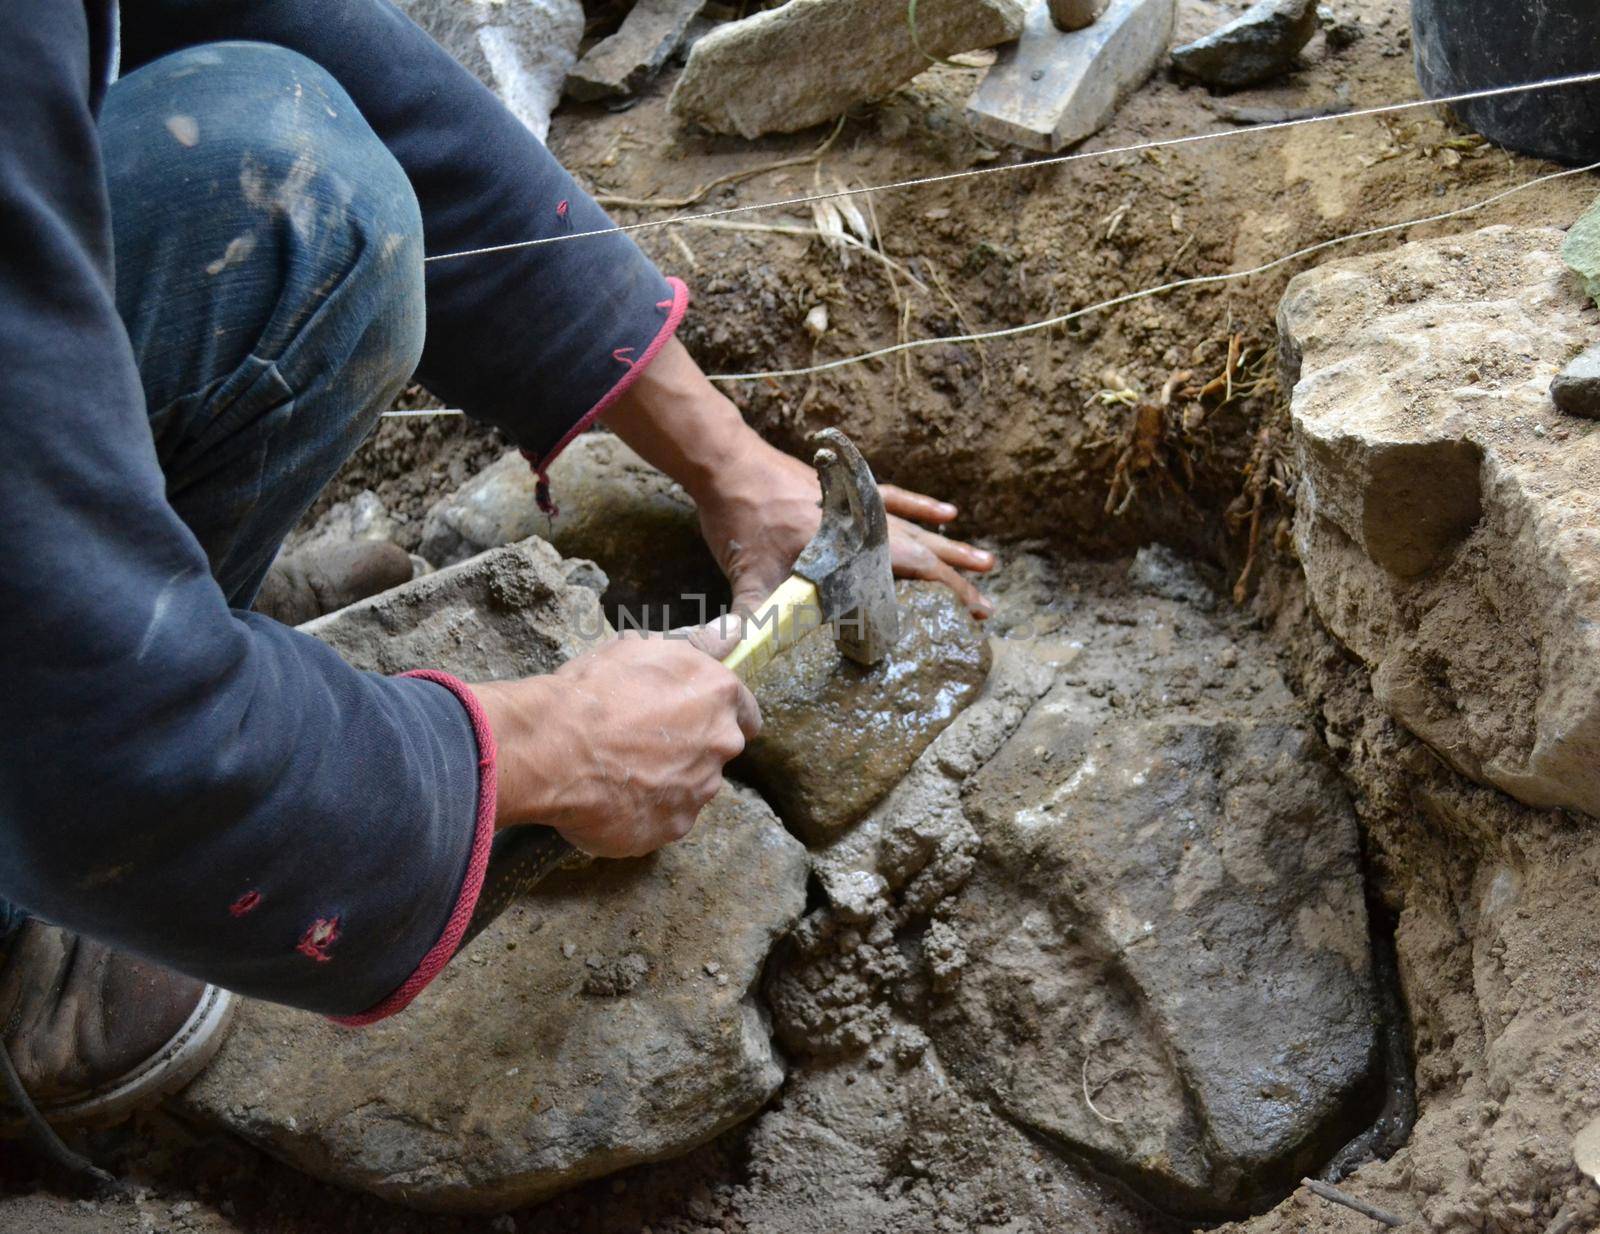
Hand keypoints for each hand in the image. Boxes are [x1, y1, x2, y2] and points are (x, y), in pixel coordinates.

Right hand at [473, 622, 758, 857]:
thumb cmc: (593, 690)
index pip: (746, 712)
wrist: (552, 747)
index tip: (698, 718)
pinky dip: (645, 812)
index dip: (720, 714)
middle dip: (690, 747)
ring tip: (620, 772)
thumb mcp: (643, 649)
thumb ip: (697, 647)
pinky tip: (613, 799)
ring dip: (667, 781)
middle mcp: (720, 743)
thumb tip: (732, 631)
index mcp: (718, 695)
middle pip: (716, 750)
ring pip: (692, 787)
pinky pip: (665, 819)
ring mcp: (699, 790)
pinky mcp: (674, 828)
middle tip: (644, 742)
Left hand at [602, 338, 995, 620]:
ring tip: (987, 563)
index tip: (972, 617)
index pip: (908, 576)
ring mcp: (860, 505)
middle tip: (987, 607)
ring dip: (952, 548)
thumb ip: (751, 622)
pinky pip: (897, 499)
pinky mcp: (850, 490)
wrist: (728, 463)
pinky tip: (948, 513)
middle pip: (924, 556)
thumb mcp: (746, 579)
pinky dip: (923, 507)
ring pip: (919, 529)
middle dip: (957, 583)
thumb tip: (739, 663)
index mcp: (848, 549)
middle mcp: (863, 526)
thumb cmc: (740, 520)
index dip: (944, 597)